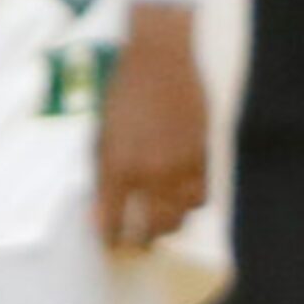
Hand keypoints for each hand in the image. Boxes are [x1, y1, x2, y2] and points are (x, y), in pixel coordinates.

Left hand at [95, 1, 208, 253]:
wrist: (162, 60)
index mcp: (118, 167)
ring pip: (181, 215)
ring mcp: (181, 164)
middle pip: (152, 227)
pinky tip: (182, 199)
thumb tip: (100, 212)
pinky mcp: (204, 153)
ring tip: (162, 226)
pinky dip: (191, 203)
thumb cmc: (123, 94)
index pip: (113, 222)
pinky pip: (202, 193)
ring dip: (170, 225)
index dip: (110, 238)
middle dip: (143, 241)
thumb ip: (102, 177)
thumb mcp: (101, 137)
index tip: (110, 243)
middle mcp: (151, 172)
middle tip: (137, 243)